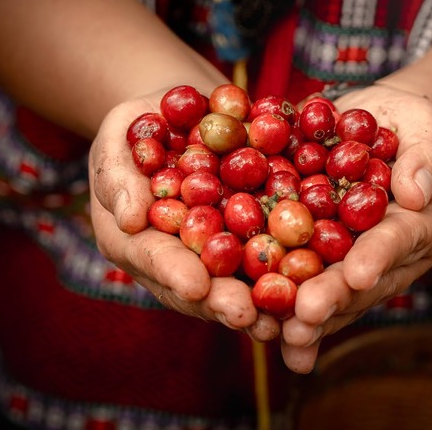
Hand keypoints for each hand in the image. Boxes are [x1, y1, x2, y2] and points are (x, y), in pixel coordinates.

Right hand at [88, 91, 279, 338]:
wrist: (181, 112)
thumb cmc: (137, 126)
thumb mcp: (119, 139)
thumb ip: (117, 176)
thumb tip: (130, 219)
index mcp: (135, 239)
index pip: (154, 258)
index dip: (174, 273)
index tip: (195, 287)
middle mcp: (176, 256)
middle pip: (199, 285)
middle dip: (223, 302)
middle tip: (248, 316)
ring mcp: (213, 251)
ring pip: (236, 281)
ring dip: (260, 301)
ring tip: (282, 320)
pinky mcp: (248, 236)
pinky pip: (270, 252)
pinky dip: (290, 269)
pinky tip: (313, 280)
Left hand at [279, 85, 431, 371]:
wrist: (385, 126)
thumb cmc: (413, 124)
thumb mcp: (427, 129)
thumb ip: (426, 158)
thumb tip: (414, 193)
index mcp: (422, 225)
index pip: (399, 240)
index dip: (377, 257)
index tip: (357, 275)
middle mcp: (389, 254)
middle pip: (359, 280)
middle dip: (332, 298)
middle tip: (306, 318)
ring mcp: (354, 257)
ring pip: (331, 290)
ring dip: (306, 316)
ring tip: (284, 339)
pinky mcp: (322, 252)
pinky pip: (301, 276)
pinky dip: (281, 301)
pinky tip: (259, 328)